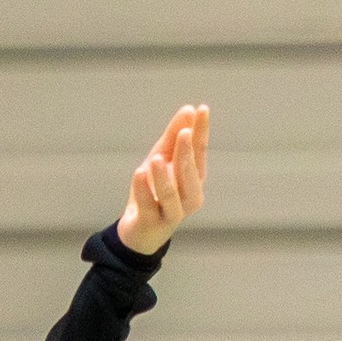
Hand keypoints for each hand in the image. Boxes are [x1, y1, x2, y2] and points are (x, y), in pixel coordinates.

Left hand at [116, 103, 209, 256]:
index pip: (200, 152)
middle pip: (190, 174)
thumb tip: (188, 110)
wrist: (139, 230)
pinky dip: (144, 190)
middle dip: (187, 153)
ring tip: (156, 159)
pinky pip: (148, 206)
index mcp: (194, 179)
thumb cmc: (155, 191)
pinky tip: (139, 174)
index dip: (202, 132)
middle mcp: (190, 197)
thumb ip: (173, 137)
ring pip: (172, 195)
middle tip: (183, 133)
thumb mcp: (162, 158)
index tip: (202, 110)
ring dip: (165, 176)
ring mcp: (172, 213)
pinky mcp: (152, 223)